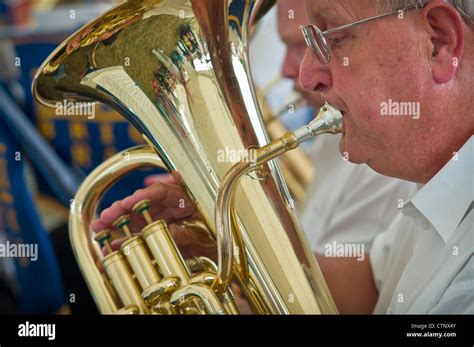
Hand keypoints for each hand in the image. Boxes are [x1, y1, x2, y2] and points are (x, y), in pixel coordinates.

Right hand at [91, 172, 216, 259]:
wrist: (220, 251)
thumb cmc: (215, 237)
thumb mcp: (202, 235)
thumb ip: (185, 232)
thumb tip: (169, 228)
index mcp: (184, 198)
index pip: (160, 193)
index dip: (142, 196)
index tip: (128, 202)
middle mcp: (169, 206)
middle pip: (142, 204)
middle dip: (122, 209)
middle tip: (106, 216)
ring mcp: (161, 218)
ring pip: (136, 218)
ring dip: (117, 222)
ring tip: (99, 226)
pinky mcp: (154, 232)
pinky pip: (137, 233)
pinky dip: (123, 238)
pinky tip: (110, 242)